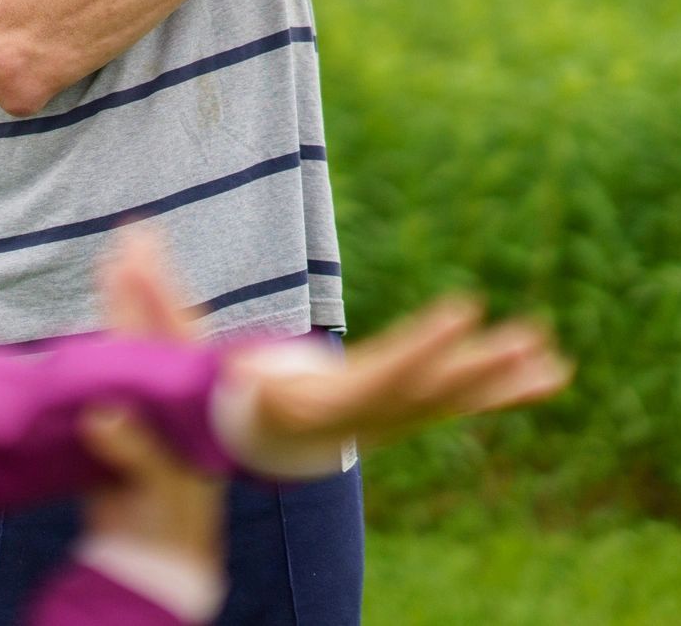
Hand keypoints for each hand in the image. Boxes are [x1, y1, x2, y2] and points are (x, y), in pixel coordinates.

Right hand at [78, 228, 224, 592]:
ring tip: (120, 251)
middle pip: (166, 322)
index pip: (173, 335)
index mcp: (193, 401)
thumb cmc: (166, 524)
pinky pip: (125, 358)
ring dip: (133, 294)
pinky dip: (117, 326)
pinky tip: (107, 304)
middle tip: (134, 227)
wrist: (154, 558)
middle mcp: (181, 392)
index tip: (134, 252)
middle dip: (149, 276)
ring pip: (147, 335)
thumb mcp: (156, 489)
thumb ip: (132, 452)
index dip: (153, 294)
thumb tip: (103, 416)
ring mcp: (160, 398)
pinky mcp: (135, 411)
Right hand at [96, 227, 568, 473]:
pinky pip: (457, 403)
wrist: (235, 445)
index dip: (426, 346)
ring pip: (450, 403)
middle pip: (428, 394)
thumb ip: (151, 299)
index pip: (381, 374)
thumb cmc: (204, 393)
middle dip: (479, 368)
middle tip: (531, 339)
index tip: (466, 312)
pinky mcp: (399, 414)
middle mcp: (357, 422)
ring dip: (502, 380)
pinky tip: (551, 373)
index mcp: (315, 406)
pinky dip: (503, 388)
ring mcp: (382, 422)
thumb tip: (125, 235)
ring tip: (555, 358)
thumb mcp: (180, 352)